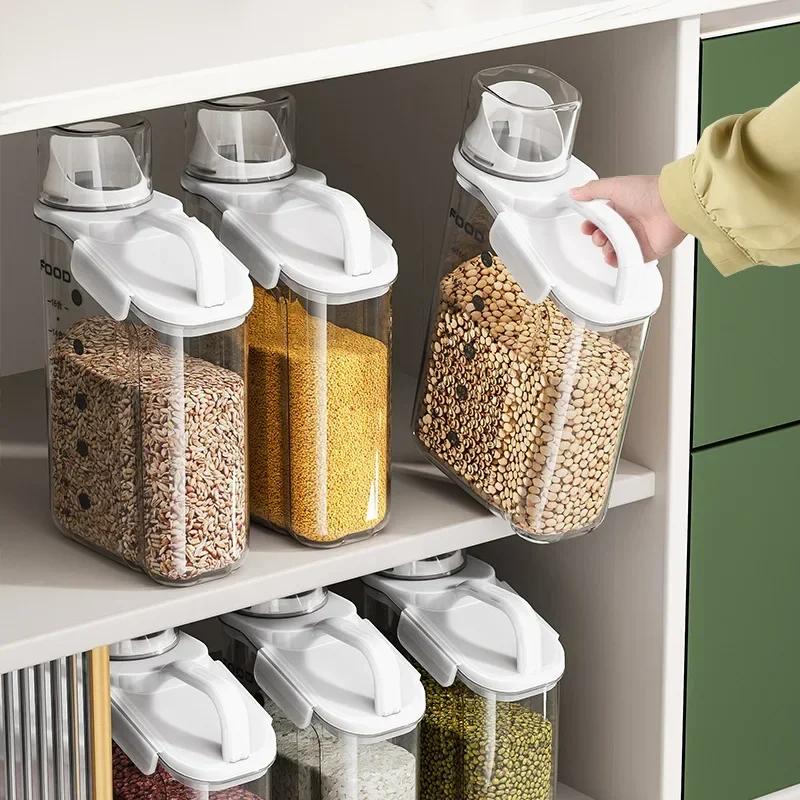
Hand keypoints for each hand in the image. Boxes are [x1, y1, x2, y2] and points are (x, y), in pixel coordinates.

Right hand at [570, 175, 685, 265]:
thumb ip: (592, 190)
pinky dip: (618, 261)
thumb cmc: (649, 192)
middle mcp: (630, 222)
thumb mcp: (614, 186)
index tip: (586, 226)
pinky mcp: (646, 251)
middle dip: (597, 238)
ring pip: (614, 249)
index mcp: (622, 206)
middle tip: (599, 235)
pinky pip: (628, 260)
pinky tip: (613, 256)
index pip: (601, 219)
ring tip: (607, 246)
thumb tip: (575, 192)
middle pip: (605, 236)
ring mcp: (638, 237)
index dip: (591, 224)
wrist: (671, 206)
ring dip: (606, 250)